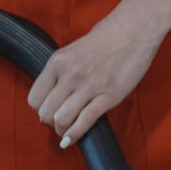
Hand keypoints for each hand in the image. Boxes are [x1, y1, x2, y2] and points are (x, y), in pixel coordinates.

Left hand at [28, 8, 165, 146]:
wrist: (134, 28)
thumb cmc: (106, 37)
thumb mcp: (74, 50)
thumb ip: (62, 70)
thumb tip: (53, 94)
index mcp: (58, 62)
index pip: (35, 97)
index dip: (40, 108)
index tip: (48, 110)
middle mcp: (70, 74)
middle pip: (46, 112)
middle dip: (50, 122)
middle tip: (58, 122)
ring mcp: (89, 86)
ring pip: (62, 119)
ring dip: (61, 130)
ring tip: (65, 132)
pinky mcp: (108, 96)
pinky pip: (85, 121)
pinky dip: (74, 135)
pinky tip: (70, 141)